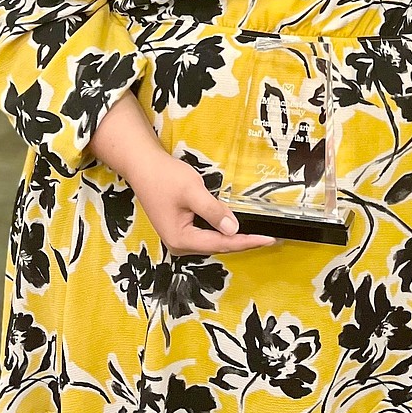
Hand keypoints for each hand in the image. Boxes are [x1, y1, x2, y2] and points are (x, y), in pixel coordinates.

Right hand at [87, 91, 273, 254]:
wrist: (143, 166)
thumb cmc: (165, 177)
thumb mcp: (192, 191)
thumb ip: (213, 211)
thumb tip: (233, 229)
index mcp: (181, 239)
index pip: (222, 243)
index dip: (247, 241)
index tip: (268, 239)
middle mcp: (179, 244)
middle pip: (218, 246)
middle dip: (243, 242)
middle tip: (268, 238)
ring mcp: (178, 238)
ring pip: (213, 242)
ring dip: (234, 238)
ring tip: (257, 235)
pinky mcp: (180, 229)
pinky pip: (206, 234)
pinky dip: (222, 232)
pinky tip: (235, 228)